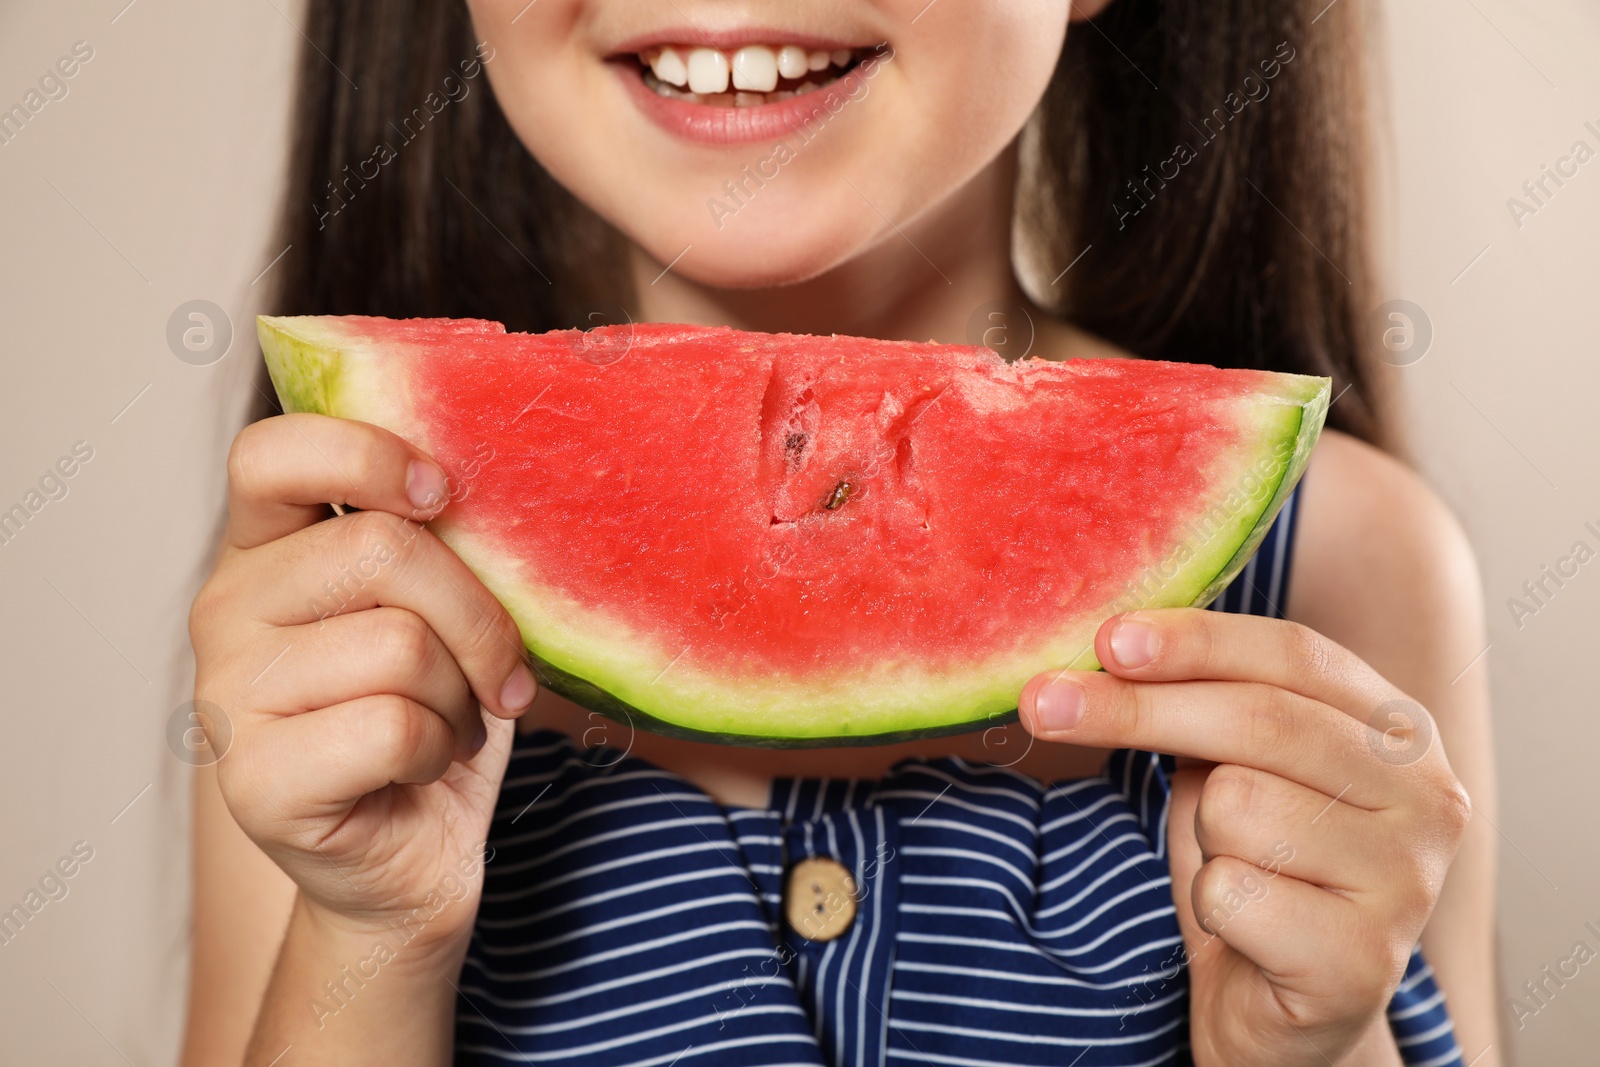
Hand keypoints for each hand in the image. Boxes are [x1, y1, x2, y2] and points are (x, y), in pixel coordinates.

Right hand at [189, 414, 536, 958]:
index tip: (441, 493)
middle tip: (495, 672)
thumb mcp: (444, 613)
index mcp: (266, 550)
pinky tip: (417, 770)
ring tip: (444, 726)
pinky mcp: (251, 780)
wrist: (412, 861)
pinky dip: (438, 750)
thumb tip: (496, 492)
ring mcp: (227, 695)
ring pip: (399, 644)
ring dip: (459, 696)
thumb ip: (437, 547)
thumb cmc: (434, 718)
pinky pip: (393, 726)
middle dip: (476, 615)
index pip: (271, 454)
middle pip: (381, 549)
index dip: (364, 454)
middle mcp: (226, 609)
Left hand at [1019, 608, 1470, 1065]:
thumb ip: (1199, 701)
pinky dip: (1210, 907)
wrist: (1283, 1011)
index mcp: (1399, 729)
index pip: (1295, 655)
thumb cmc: (1255, 870)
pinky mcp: (1365, 959)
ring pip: (1240, 806)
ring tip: (1234, 868)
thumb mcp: (1228, 766)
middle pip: (1260, 721)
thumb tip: (1107, 646)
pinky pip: (1231, 893)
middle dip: (1137, 708)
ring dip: (1202, 838)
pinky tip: (1246, 926)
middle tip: (1042, 701)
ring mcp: (1407, 879)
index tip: (1109, 637)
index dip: (1199, 640)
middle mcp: (1426, 795)